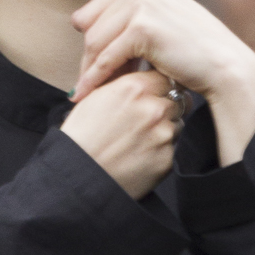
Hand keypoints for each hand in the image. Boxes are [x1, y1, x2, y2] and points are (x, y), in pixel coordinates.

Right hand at [61, 68, 178, 199]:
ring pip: (176, 126)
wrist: (78, 176)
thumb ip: (122, 84)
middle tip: (144, 122)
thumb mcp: (94, 99)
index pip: (163, 77)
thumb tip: (137, 78)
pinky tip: (137, 158)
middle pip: (176, 101)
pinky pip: (171, 150)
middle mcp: (153, 108)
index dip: (158, 87)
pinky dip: (159, 154)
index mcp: (134, 88)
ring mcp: (163, 135)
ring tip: (137, 142)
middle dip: (165, 108)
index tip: (153, 95)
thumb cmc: (80, 138)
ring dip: (163, 131)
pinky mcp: (167, 160)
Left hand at [72, 0, 254, 165]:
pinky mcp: (142, 27)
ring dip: (90, 71)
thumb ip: (125, 14)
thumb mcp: (156, 18)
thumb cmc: (191, 49)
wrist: (224, 66)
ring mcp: (140, 3)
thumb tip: (78, 20)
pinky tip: (86, 95)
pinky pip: (105, 58)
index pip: (91, 13)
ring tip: (88, 93)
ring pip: (94, 43)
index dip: (90, 43)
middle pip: (90, 27)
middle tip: (86, 85)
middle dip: (88, 59)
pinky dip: (94, 79)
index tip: (89, 68)